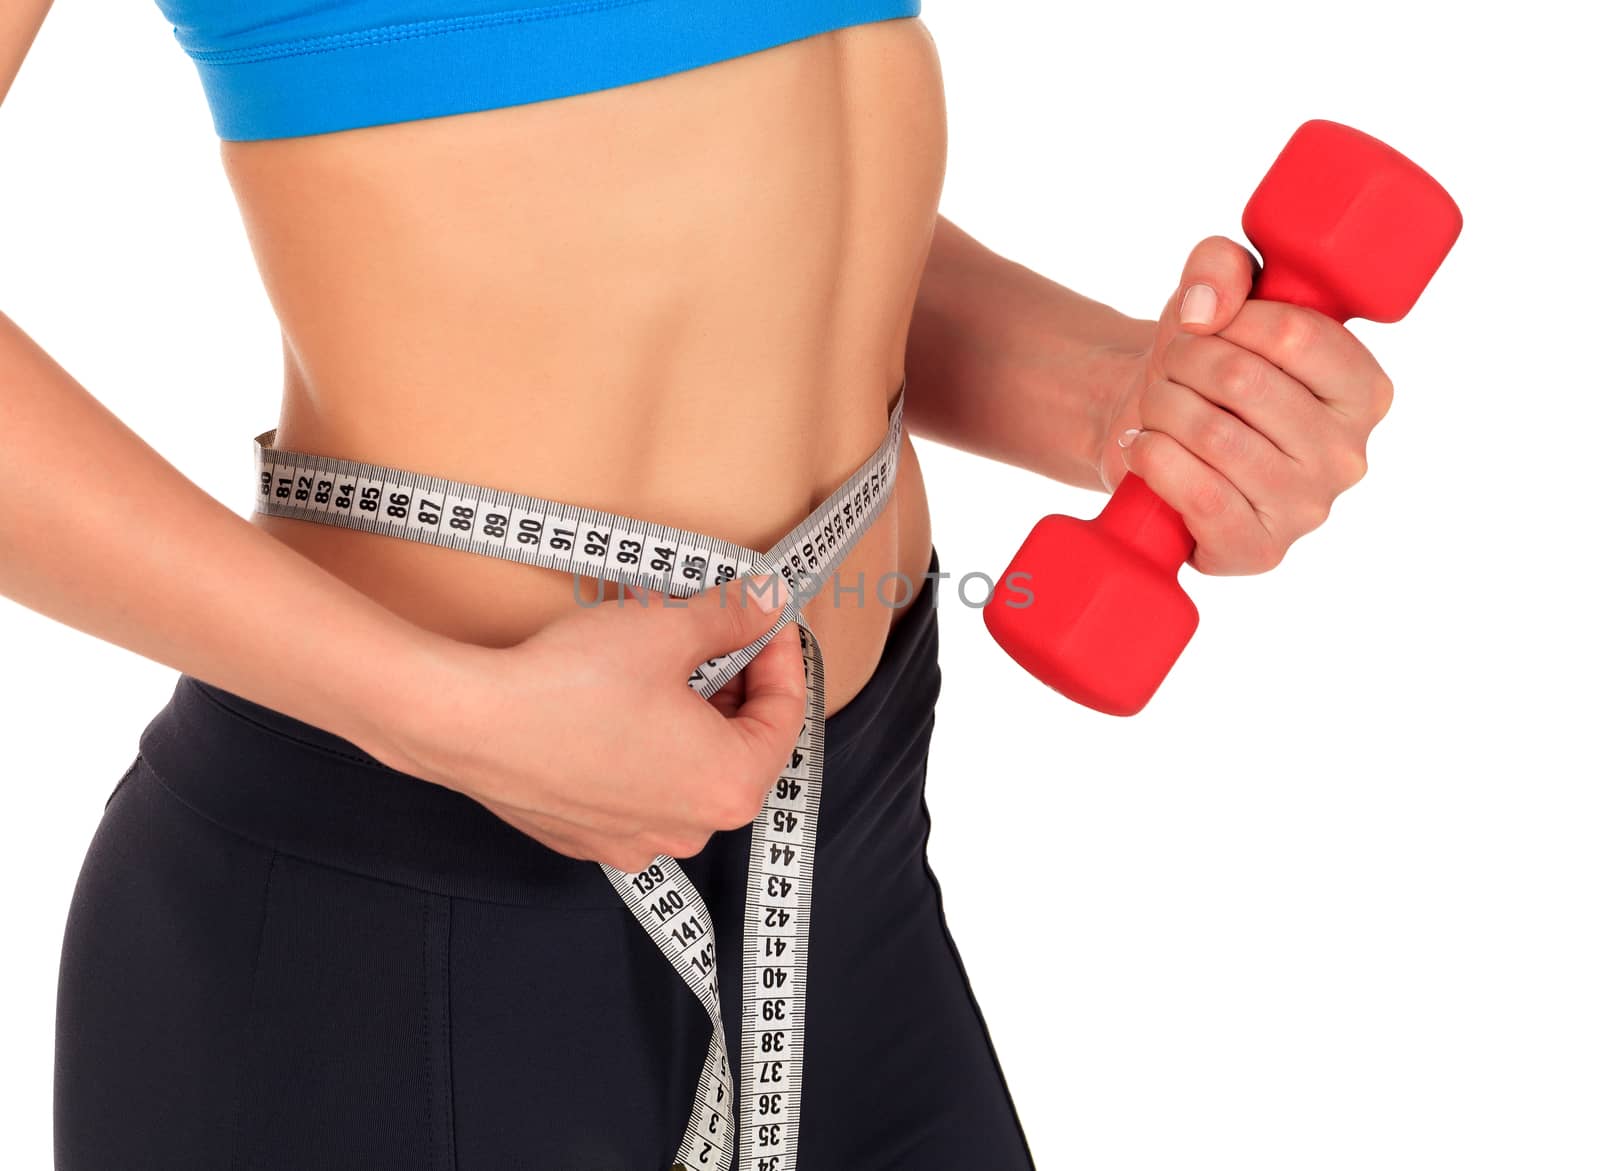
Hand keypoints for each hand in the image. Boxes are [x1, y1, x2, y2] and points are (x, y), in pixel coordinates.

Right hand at [372, 573, 806, 872]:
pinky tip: (618, 703)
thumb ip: (731, 618)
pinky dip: (644, 747)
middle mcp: (691, 830)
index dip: (781, 655)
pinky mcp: (589, 837)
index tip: (764, 617)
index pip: (786, 716)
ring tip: (663, 662)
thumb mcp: (667, 629)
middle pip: (740, 747)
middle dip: (735, 686)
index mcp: (731, 786)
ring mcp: (636, 840)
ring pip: (688, 769)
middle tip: (715, 632)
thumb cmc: (571, 683)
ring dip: (689, 716)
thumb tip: (766, 601)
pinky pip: (639, 788)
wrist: (469, 722)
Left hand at [1097, 236, 1393, 574]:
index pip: (1296, 333)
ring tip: (1157, 409)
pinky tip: (1147, 449)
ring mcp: (1308, 510)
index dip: (1230, 319)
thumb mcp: (1213, 298)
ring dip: (1161, 408)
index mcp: (1364, 389)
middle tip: (1169, 369)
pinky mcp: (1258, 550)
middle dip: (1183, 363)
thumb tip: (1206, 306)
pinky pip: (1200, 496)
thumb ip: (1221, 264)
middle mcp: (1350, 455)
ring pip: (1213, 434)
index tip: (1205, 325)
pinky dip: (1154, 459)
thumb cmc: (1198, 368)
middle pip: (1244, 380)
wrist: (1148, 433)